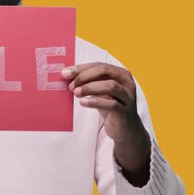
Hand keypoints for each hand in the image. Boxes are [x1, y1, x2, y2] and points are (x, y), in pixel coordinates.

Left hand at [62, 62, 150, 185]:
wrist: (125, 129)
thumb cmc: (110, 105)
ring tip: (76, 93)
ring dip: (90, 87)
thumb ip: (88, 82)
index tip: (65, 74)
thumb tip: (66, 76)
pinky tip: (83, 102)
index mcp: (120, 74)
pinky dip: (95, 101)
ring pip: (110, 86)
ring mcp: (128, 97)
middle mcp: (127, 83)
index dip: (81, 68)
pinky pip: (111, 104)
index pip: (99, 65)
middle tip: (71, 85)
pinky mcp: (125, 112)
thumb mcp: (100, 91)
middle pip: (105, 71)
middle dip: (84, 76)